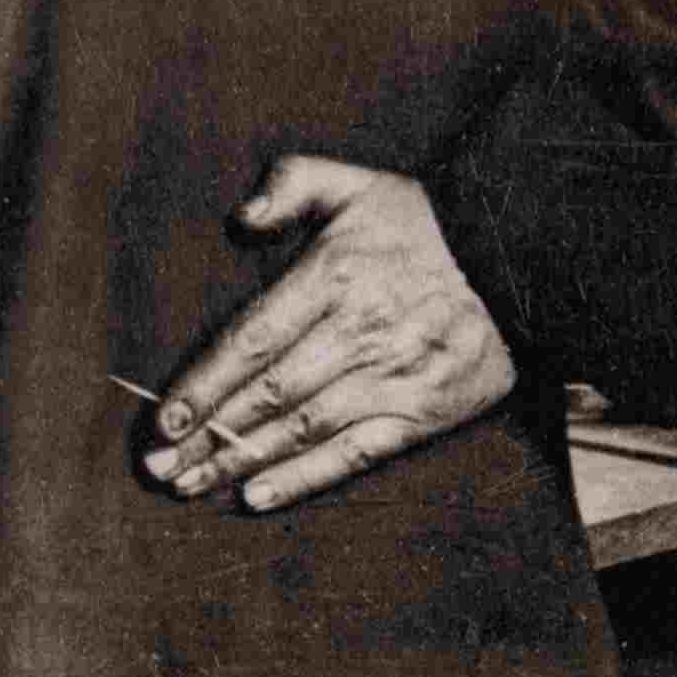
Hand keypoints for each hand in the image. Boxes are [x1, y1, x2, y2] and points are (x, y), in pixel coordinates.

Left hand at [144, 156, 516, 511]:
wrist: (520, 260)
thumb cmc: (420, 224)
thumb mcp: (354, 181)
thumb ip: (290, 184)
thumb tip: (240, 219)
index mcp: (334, 277)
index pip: (251, 340)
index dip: (203, 384)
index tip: (161, 418)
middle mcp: (360, 332)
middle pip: (268, 394)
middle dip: (206, 434)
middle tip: (156, 467)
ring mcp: (394, 377)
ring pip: (303, 428)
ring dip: (241, 461)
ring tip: (189, 484)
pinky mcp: (424, 412)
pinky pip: (356, 452)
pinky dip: (305, 477)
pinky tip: (259, 495)